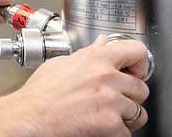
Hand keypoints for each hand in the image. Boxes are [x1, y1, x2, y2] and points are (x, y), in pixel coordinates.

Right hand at [0, 35, 150, 136]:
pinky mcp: (110, 124)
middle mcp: (107, 77)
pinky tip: (101, 128)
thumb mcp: (62, 63)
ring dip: (127, 117)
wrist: (30, 116)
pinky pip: (127, 132)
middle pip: (141, 88)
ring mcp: (110, 101)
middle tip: (116, 101)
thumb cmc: (41, 93)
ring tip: (110, 116)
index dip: (139, 64)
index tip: (134, 72)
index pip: (137, 51)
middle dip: (130, 97)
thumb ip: (88, 53)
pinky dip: (116, 133)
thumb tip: (102, 43)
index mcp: (97, 59)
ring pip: (138, 112)